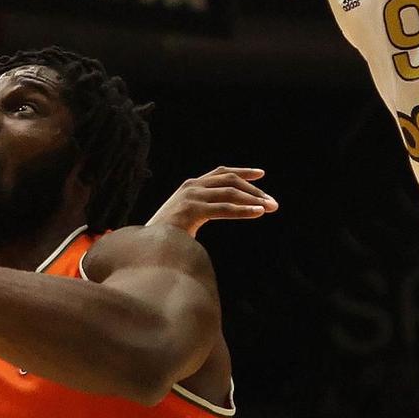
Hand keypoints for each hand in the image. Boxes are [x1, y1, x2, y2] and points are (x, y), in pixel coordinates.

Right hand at [148, 167, 277, 237]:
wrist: (145, 245)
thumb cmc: (166, 236)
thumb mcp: (186, 217)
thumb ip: (202, 211)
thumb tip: (221, 214)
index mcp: (190, 186)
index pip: (221, 172)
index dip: (242, 172)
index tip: (261, 174)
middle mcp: (191, 186)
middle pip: (230, 180)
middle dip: (254, 190)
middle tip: (273, 202)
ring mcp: (191, 197)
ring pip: (230, 192)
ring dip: (253, 200)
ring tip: (270, 208)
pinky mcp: (191, 210)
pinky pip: (224, 208)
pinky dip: (243, 210)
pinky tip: (258, 213)